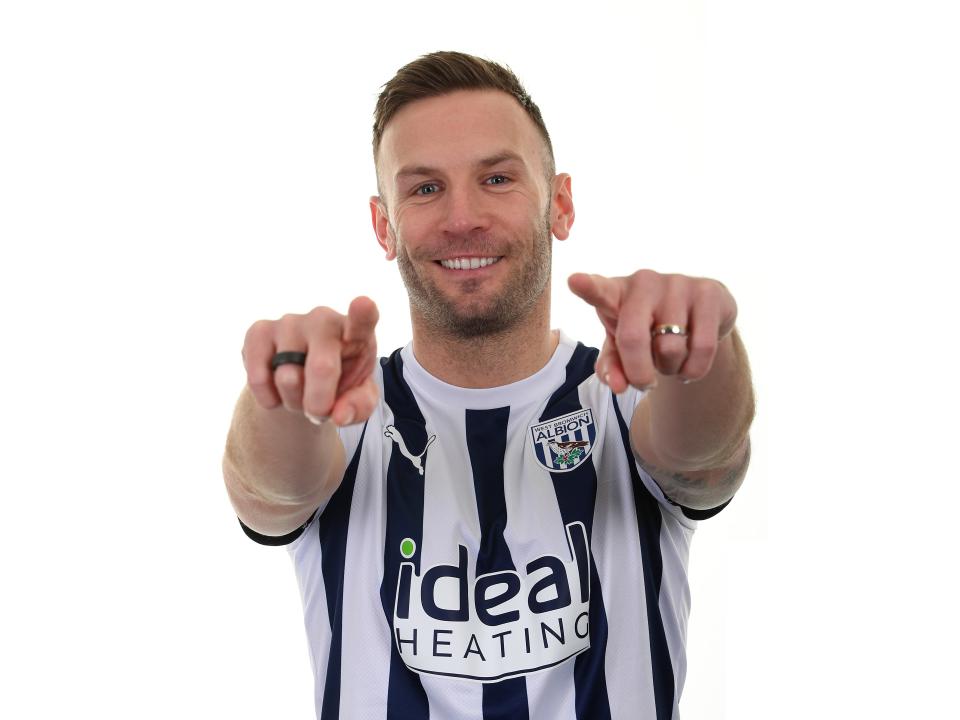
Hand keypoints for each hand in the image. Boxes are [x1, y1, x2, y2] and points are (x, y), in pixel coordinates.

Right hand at [241, 297, 379, 425]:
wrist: (304, 382)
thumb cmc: (339, 383)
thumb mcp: (358, 399)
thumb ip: (359, 406)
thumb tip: (339, 415)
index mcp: (357, 332)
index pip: (362, 319)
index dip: (362, 313)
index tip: (364, 304)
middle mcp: (324, 319)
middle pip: (322, 368)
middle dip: (319, 403)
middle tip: (319, 410)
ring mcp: (290, 322)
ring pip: (287, 378)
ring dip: (293, 401)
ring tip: (300, 394)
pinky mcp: (259, 331)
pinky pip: (258, 377)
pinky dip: (268, 397)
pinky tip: (277, 390)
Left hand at [568, 270, 736, 391]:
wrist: (697, 317)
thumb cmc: (648, 331)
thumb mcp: (622, 350)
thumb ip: (612, 368)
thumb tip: (618, 386)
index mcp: (615, 293)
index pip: (599, 290)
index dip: (587, 287)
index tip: (574, 281)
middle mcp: (643, 282)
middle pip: (633, 338)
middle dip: (638, 373)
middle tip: (645, 383)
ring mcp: (677, 283)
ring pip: (670, 348)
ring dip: (670, 369)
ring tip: (669, 360)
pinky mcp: (709, 292)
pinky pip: (703, 347)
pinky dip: (694, 370)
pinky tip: (690, 364)